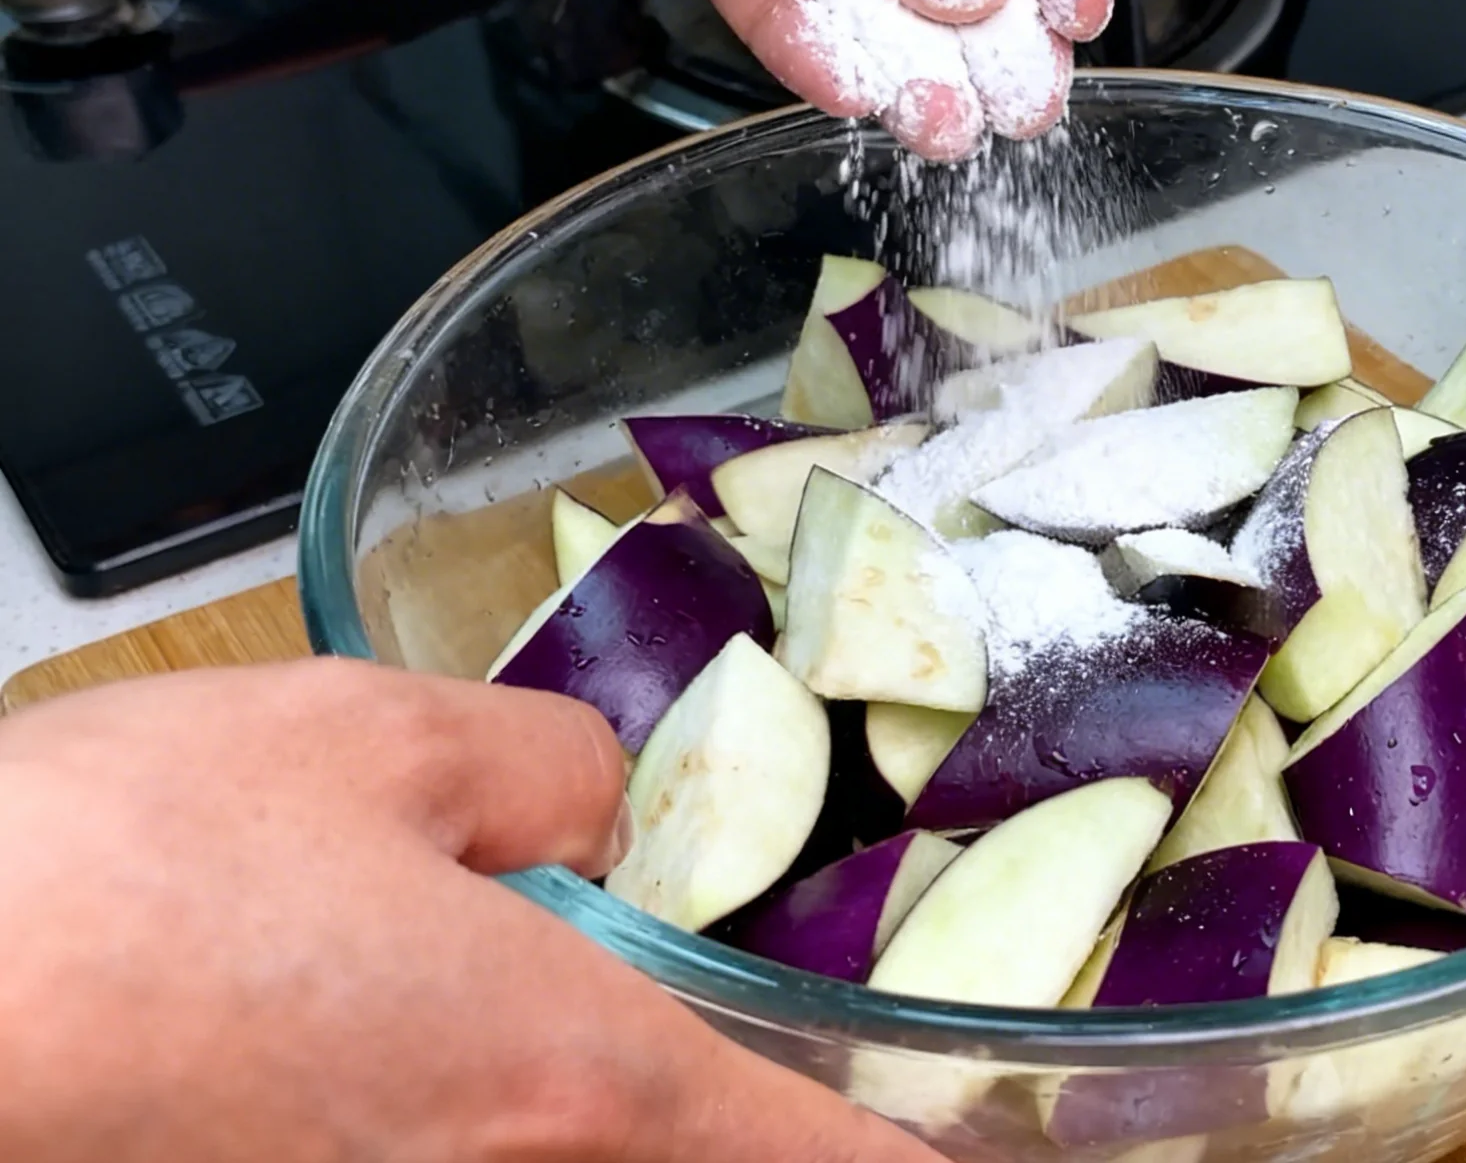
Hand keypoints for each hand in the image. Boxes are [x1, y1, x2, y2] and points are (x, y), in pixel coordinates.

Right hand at [0, 659, 941, 1160]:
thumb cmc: (109, 880)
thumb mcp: (373, 743)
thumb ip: (543, 772)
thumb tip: (595, 807)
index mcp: (579, 1081)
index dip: (912, 1161)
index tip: (959, 1144)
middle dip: (738, 1129)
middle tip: (761, 1072)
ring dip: (600, 1125)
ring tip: (558, 1031)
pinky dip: (476, 1120)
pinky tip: (411, 1047)